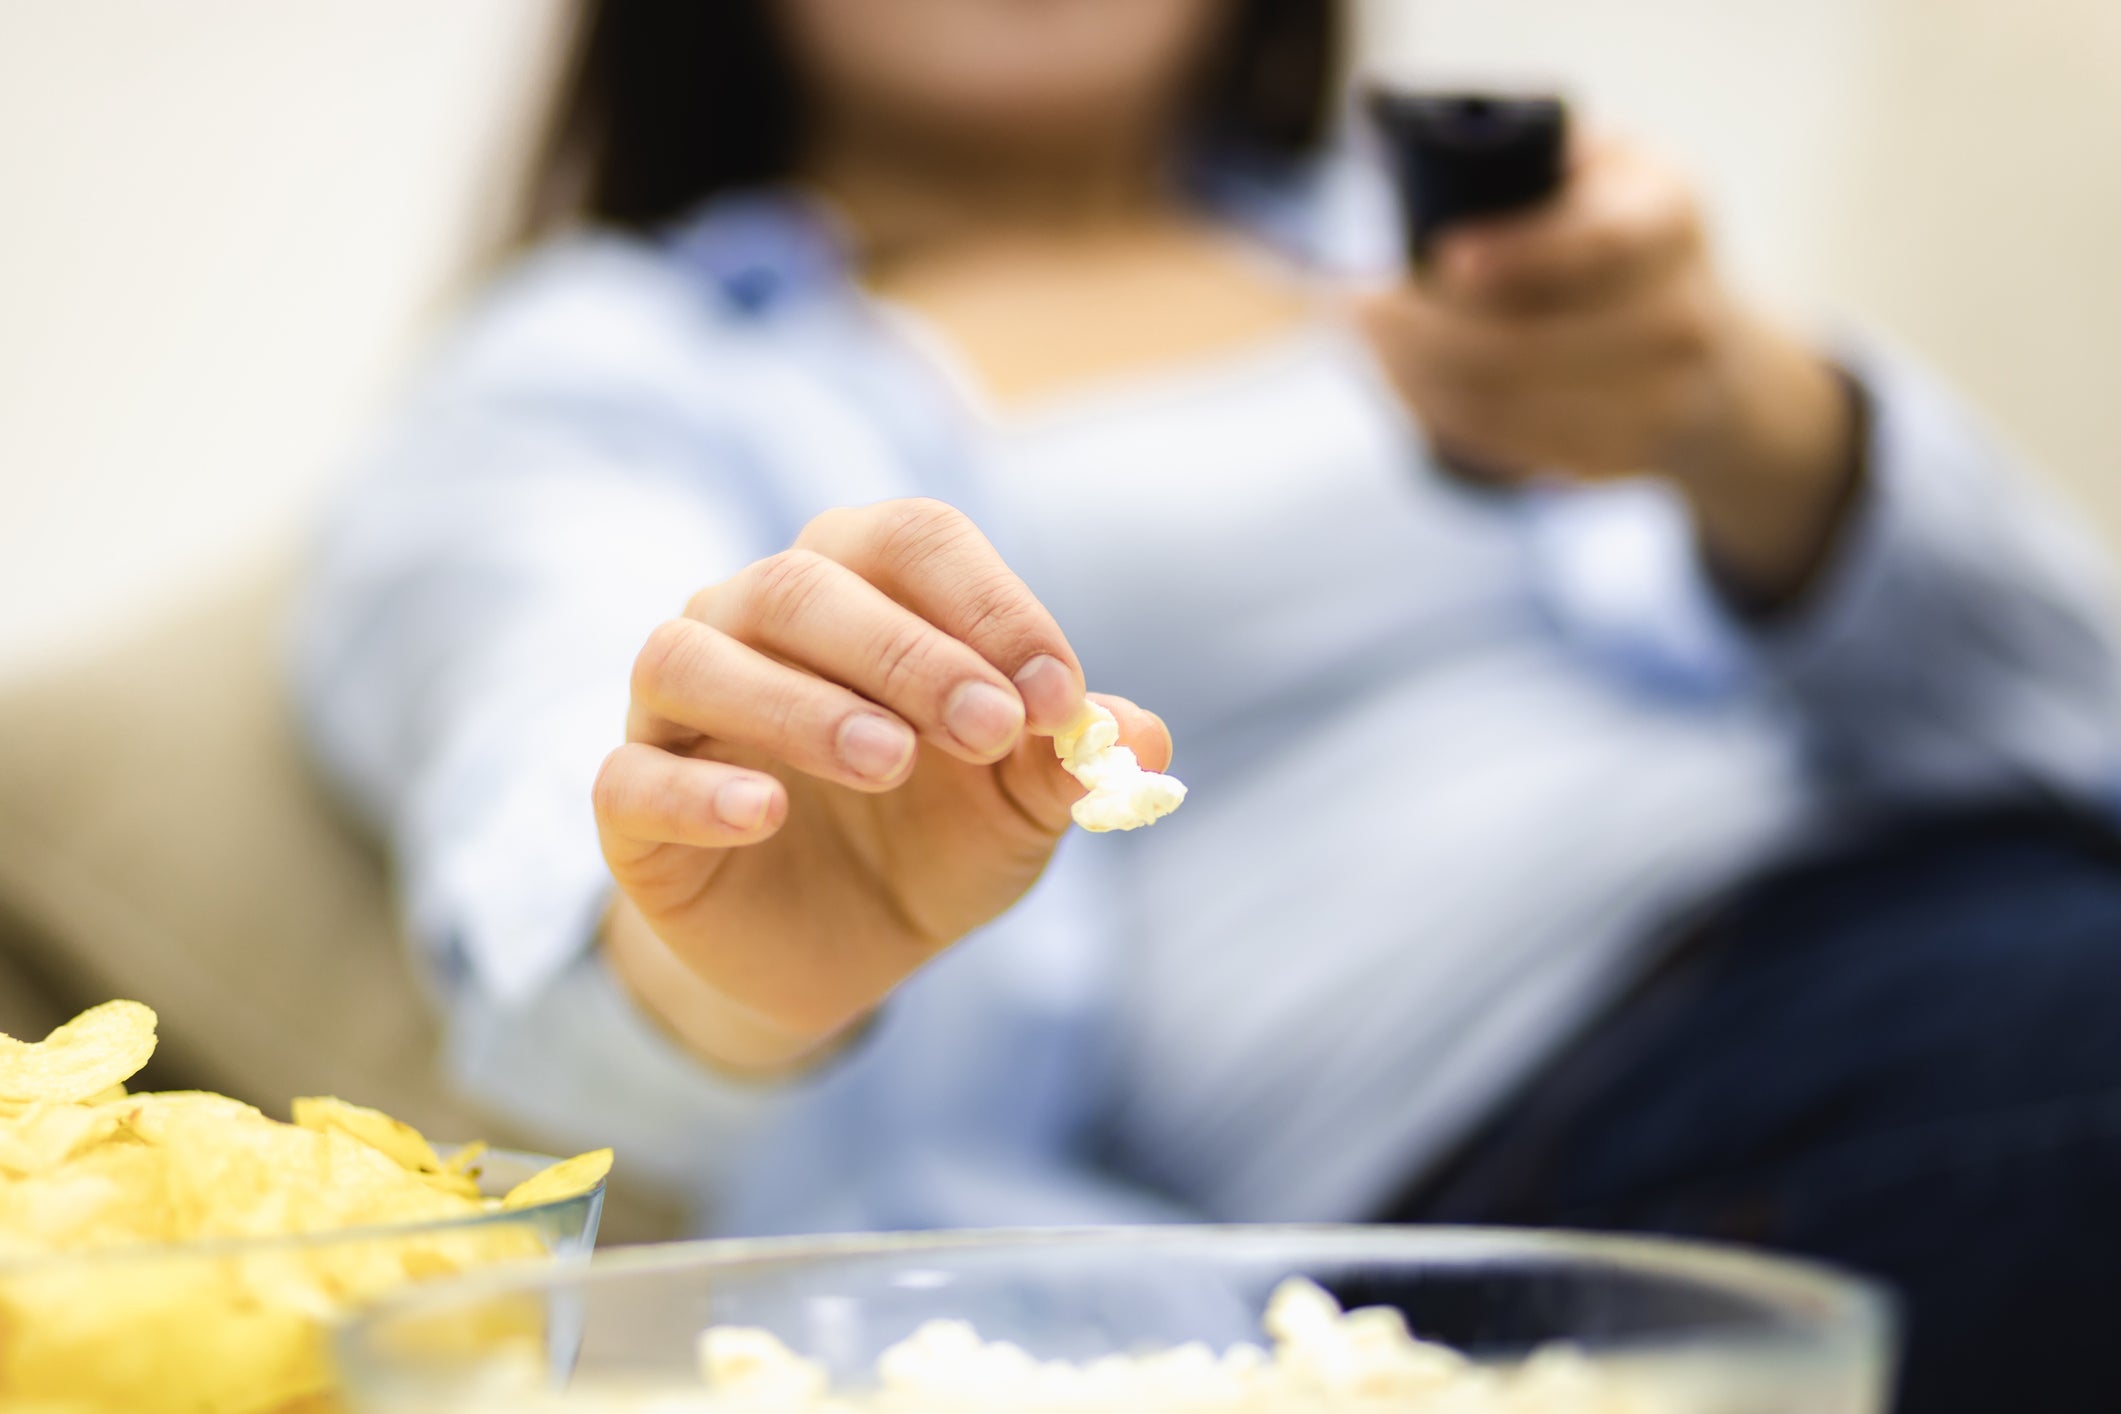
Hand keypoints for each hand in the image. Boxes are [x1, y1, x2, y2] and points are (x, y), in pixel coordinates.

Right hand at [594, 498, 1170, 1072]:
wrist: (848, 946)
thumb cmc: (937, 835)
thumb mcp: (1021, 807)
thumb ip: (1071, 762)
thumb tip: (1143, 741)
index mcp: (859, 585)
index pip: (911, 539)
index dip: (989, 604)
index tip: (1060, 697)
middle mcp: (751, 619)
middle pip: (801, 585)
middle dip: (906, 652)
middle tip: (989, 728)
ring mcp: (677, 708)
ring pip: (693, 655)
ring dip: (798, 702)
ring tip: (888, 759)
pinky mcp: (631, 804)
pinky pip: (632, 776)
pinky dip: (697, 790)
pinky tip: (766, 814)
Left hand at [1360, 133, 1860, 606]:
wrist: (1715, 358)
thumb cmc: (1621, 239)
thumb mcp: (1601, 172)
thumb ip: (1533, 165)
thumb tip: (1413, 164)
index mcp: (1672, 216)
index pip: (1596, 243)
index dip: (1518, 254)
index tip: (1443, 257)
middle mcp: (1683, 316)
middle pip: (1525, 343)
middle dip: (1418, 328)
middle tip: (1355, 305)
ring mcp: (1658, 401)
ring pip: (1498, 402)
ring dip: (1409, 375)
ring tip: (1364, 340)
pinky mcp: (1616, 461)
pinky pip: (1503, 444)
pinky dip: (1436, 413)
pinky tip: (1402, 381)